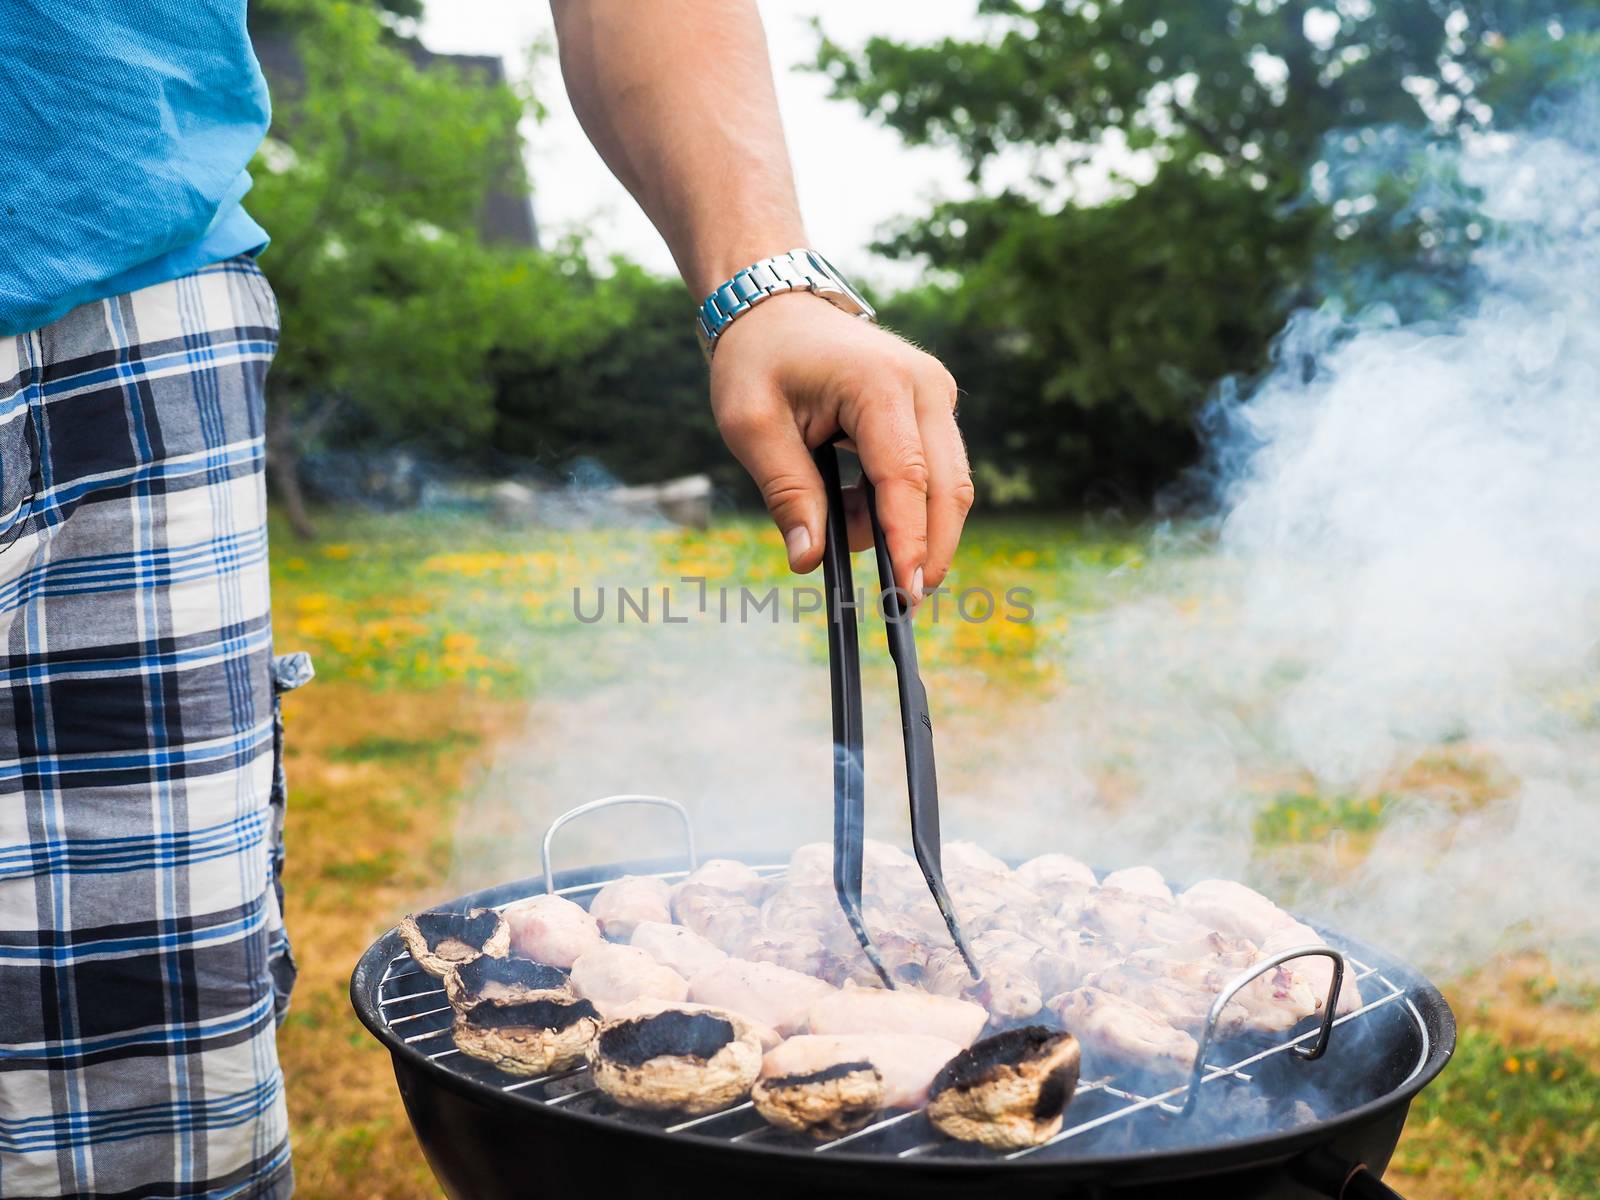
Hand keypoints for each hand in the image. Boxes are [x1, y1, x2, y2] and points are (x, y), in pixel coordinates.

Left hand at [708, 294, 972, 601]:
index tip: (907, 592)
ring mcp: (936, 395)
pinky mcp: (932, 409)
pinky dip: (898, 504)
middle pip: (948, 488)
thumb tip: (809, 561)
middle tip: (902, 604)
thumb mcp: (750, 426)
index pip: (905, 477)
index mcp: (879, 383)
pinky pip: (932, 473)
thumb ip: (786, 492)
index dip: (908, 540)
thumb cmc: (759, 360)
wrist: (776, 308)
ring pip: (947, 486)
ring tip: (839, 522)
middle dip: (928, 549)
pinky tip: (852, 505)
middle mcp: (924, 385)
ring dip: (903, 525)